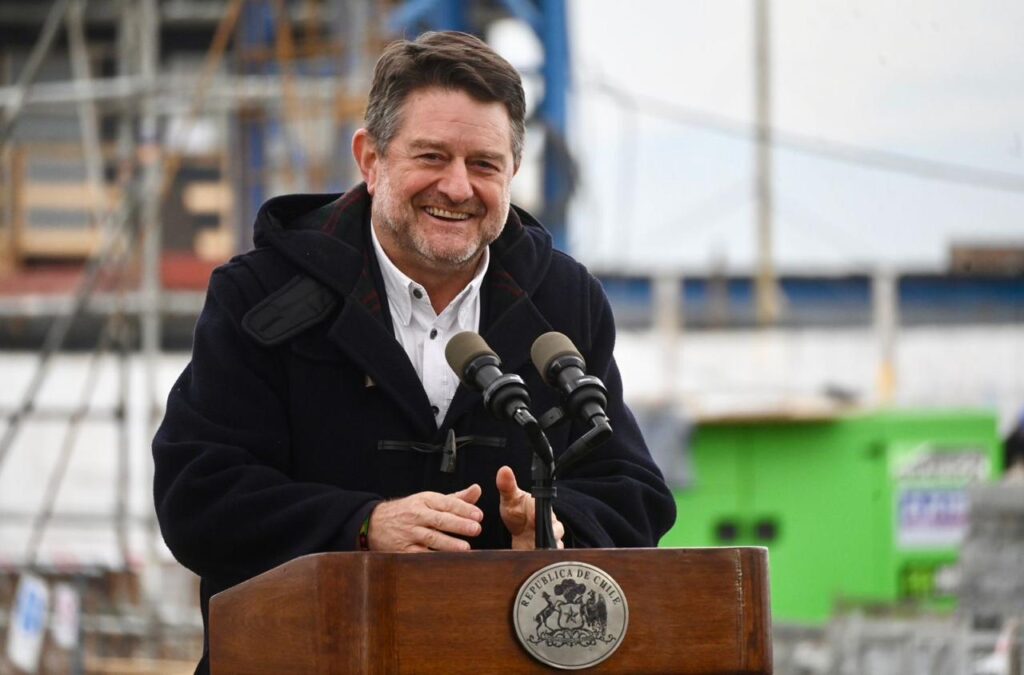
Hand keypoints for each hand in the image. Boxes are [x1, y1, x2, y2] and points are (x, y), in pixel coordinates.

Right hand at [368, 484, 482, 551]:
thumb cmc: (409, 511)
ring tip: (465, 548)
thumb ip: (455, 498)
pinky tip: (446, 561)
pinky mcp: (403, 550)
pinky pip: (419, 554)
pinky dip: (432, 558)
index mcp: (425, 500)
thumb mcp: (429, 500)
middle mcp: (417, 515)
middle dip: (458, 524)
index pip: (447, 503)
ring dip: (449, 543)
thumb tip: (477, 490)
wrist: (375, 523)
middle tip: (476, 528)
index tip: (478, 515)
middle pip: (439, 520)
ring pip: (430, 538)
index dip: (463, 509)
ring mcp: (409, 533)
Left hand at [495, 466, 563, 549]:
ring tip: (537, 549)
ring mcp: (551, 538)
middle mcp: (550, 522)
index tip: (532, 517)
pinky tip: (537, 556)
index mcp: (542, 507)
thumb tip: (504, 469)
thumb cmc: (517, 513)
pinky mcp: (548, 551)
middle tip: (538, 537)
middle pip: (557, 530)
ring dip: (548, 547)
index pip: (546, 511)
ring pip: (557, 543)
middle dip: (549, 534)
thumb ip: (507, 486)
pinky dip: (546, 557)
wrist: (520, 533)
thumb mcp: (509, 499)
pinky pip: (553, 555)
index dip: (538, 513)